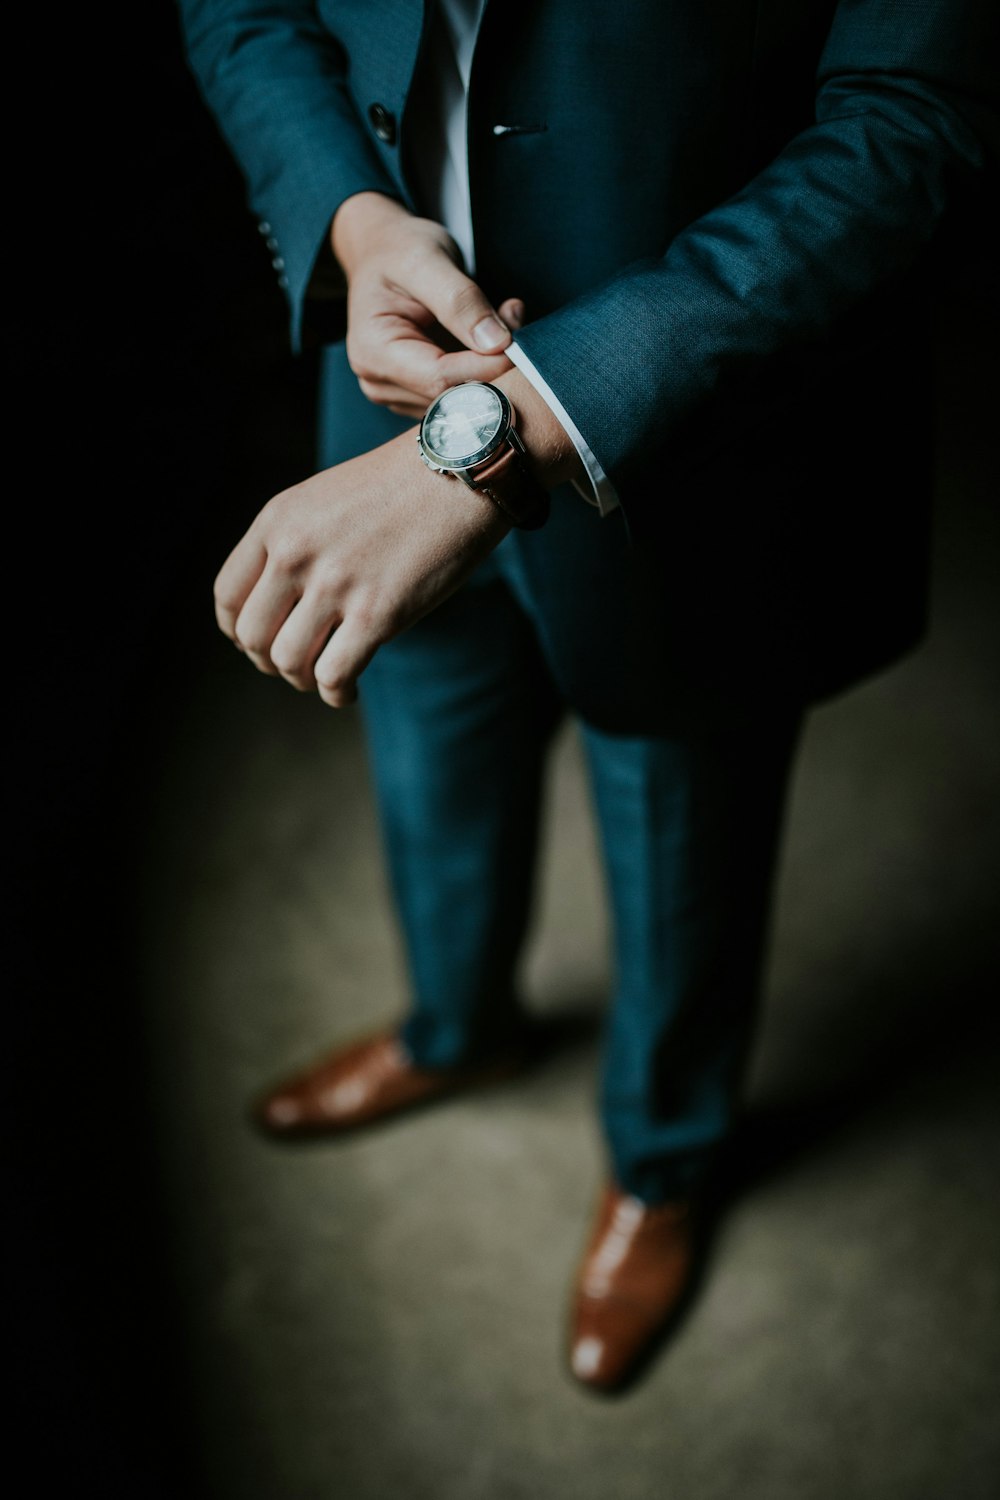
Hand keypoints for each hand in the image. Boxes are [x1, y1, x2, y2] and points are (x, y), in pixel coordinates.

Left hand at [214, 427, 511, 706]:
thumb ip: (293, 542)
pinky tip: (348, 690)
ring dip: (303, 679)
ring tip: (325, 675)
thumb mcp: (323, 499)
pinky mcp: (376, 614)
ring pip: (288, 662)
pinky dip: (336, 694)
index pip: (227, 596)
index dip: (238, 631)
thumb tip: (279, 604)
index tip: (260, 642)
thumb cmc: (398, 488)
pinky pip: (333, 676)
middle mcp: (295, 553)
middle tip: (297, 664)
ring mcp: (335, 584)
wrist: (459, 473)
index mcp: (277, 522)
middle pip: (253, 637)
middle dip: (270, 662)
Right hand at [332, 192, 524, 416]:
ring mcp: (399, 392)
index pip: (440, 379)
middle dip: (491, 365)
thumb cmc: (398, 250)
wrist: (382, 250)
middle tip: (512, 318)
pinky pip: (462, 393)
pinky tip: (487, 335)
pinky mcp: (419, 391)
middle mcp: (381, 382)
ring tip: (499, 317)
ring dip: (491, 366)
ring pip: (462, 399)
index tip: (518, 342)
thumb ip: (460, 302)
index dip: (486, 367)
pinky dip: (484, 368)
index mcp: (373, 352)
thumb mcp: (427, 261)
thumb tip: (497, 343)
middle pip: (452, 396)